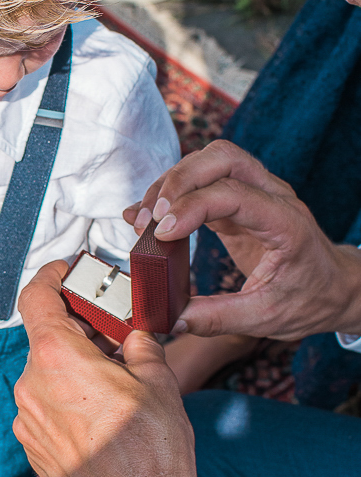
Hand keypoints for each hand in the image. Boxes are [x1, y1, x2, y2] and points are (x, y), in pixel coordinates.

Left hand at [13, 261, 197, 476]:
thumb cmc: (152, 447)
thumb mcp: (157, 379)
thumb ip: (138, 343)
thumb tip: (132, 334)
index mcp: (56, 357)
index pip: (35, 296)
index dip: (50, 276)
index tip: (66, 271)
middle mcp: (30, 384)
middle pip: (46, 338)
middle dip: (78, 331)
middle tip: (112, 335)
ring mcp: (26, 420)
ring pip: (46, 375)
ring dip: (72, 368)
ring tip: (112, 381)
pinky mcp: (32, 448)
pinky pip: (44, 408)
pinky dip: (66, 400)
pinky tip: (99, 414)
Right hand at [124, 140, 360, 340]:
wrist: (335, 286)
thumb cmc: (310, 299)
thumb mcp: (267, 317)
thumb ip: (218, 318)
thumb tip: (171, 319)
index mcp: (286, 222)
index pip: (235, 194)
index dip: (193, 208)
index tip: (162, 233)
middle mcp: (272, 195)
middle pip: (221, 157)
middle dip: (178, 181)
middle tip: (149, 218)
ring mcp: (256, 191)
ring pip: (209, 160)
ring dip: (170, 183)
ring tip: (142, 219)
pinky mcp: (237, 200)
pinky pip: (202, 182)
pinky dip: (172, 193)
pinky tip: (146, 214)